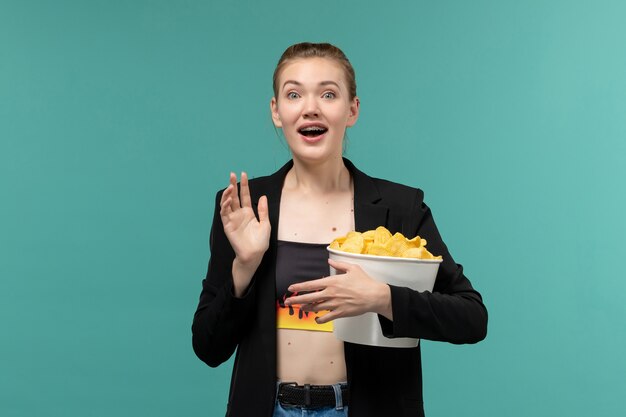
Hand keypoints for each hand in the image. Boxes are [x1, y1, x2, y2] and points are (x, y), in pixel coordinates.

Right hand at [220, 172, 270, 294]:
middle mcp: (239, 214)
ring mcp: (232, 219)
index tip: (243, 174)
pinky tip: (228, 200)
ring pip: (227, 203)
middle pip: (234, 196)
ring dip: (227, 194)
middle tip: (232, 174)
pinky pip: (224, 214)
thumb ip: (263, 210)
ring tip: (230, 186)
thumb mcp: (265, 223)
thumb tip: (263, 196)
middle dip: (233, 185)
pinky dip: (225, 206)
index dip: (244, 185)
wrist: (254, 254)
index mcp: (248, 212)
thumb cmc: (261, 241)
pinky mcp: (227, 226)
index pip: (245, 195)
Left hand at [284, 258, 392, 322]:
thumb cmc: (364, 282)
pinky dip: (320, 319)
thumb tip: (330, 261)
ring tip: (301, 308)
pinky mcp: (340, 313)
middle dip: (296, 299)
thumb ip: (339, 264)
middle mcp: (331, 293)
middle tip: (288, 301)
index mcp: (332, 281)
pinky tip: (316, 318)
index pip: (311, 284)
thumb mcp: (352, 268)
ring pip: (316, 308)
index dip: (299, 287)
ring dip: (306, 308)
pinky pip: (326, 318)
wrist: (374, 296)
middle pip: (309, 297)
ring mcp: (335, 304)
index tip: (291, 288)